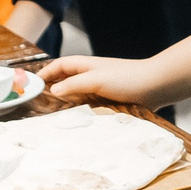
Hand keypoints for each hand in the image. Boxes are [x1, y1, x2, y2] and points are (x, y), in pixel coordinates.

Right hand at [40, 54, 165, 105]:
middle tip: (39, 104)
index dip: (46, 72)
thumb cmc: (129, 78)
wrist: (158, 86)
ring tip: (55, 117)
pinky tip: (80, 123)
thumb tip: (53, 90)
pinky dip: (84, 112)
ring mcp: (103, 88)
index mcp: (87, 66)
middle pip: (68, 80)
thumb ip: (74, 85)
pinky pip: (92, 106)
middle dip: (54, 89)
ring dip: (68, 103)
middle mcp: (94, 75)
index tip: (32, 84)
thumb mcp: (96, 80)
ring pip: (79, 95)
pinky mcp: (113, 101)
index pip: (60, 66)